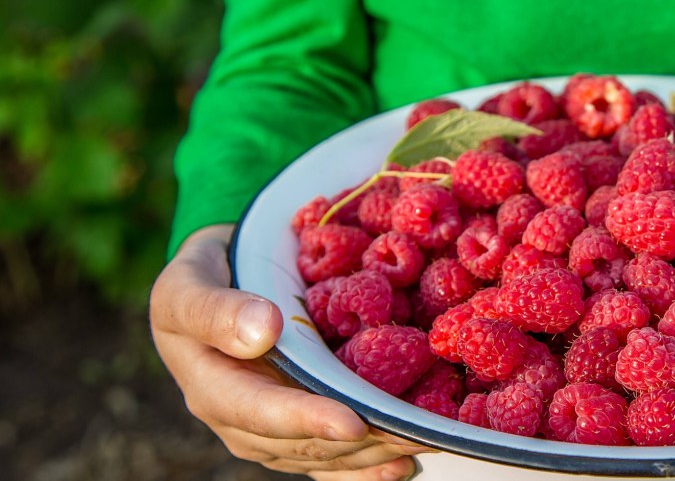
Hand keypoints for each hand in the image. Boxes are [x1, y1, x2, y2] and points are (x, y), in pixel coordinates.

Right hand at [150, 224, 432, 479]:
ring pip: (322, 454)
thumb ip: (217, 309)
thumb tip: (264, 329)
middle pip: (302, 441)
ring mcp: (268, 429)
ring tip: (420, 441)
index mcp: (211, 387)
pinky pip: (329, 457)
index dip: (308, 419)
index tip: (353, 423)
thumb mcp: (189, 284)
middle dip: (358, 441)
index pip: (262, 411)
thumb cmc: (202, 277)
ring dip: (371, 452)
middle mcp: (240, 420)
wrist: (214, 282)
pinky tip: (402, 464)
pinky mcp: (292, 428)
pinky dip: (365, 465)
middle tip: (411, 433)